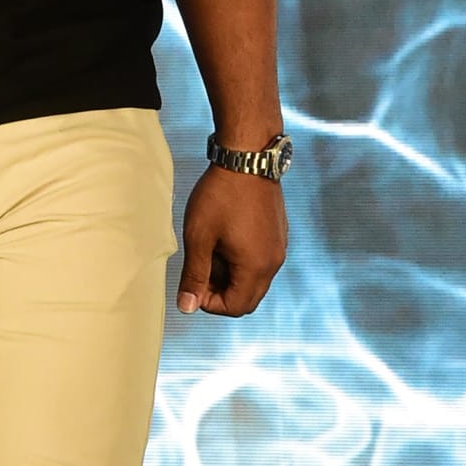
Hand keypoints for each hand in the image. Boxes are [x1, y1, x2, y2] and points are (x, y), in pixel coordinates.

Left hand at [175, 167, 286, 317]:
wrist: (247, 158)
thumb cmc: (220, 196)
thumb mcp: (199, 237)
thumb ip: (194, 275)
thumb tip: (187, 306)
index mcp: (256, 267)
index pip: (235, 307)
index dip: (209, 303)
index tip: (193, 283)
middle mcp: (273, 262)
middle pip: (247, 298)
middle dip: (221, 292)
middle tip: (199, 270)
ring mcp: (279, 248)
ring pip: (254, 280)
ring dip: (231, 276)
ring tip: (210, 251)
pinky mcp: (278, 234)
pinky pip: (261, 261)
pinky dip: (242, 262)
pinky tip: (225, 239)